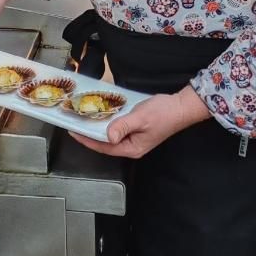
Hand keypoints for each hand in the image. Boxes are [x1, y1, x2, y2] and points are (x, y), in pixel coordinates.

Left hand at [70, 85, 210, 158]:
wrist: (180, 107)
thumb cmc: (163, 113)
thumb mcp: (141, 118)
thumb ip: (123, 127)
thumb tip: (108, 136)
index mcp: (132, 148)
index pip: (104, 147)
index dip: (87, 140)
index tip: (74, 132)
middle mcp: (131, 146)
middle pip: (105, 143)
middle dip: (90, 135)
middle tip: (76, 124)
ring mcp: (134, 138)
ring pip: (110, 135)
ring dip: (98, 128)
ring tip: (84, 119)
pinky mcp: (136, 130)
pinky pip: (117, 128)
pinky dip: (108, 122)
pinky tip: (101, 114)